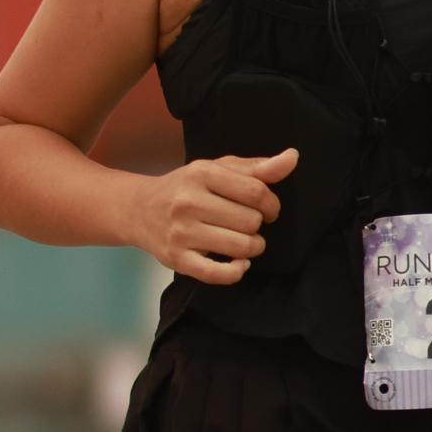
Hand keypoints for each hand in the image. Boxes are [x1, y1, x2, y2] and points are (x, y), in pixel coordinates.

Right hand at [127, 148, 296, 285]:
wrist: (139, 209)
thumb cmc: (186, 187)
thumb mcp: (218, 169)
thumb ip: (257, 167)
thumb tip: (292, 157)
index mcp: (202, 174)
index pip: (256, 192)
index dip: (272, 204)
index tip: (268, 210)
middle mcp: (189, 202)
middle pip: (250, 221)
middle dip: (259, 225)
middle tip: (250, 224)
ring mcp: (182, 232)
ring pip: (240, 247)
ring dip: (252, 248)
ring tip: (245, 242)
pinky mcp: (177, 259)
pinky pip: (217, 274)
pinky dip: (236, 272)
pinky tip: (239, 264)